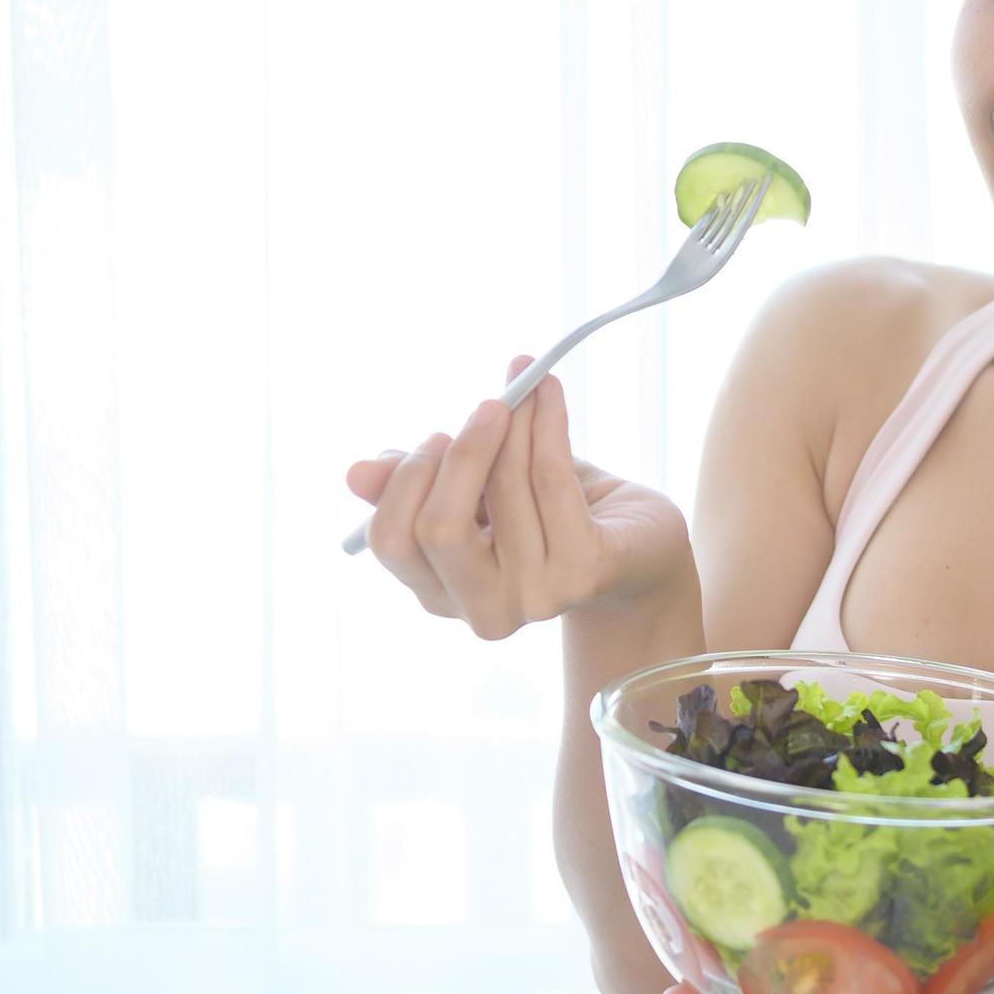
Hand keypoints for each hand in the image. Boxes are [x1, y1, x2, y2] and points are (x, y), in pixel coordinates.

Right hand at [346, 353, 692, 640]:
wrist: (637, 547)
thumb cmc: (548, 514)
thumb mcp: (477, 493)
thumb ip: (421, 482)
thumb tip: (356, 474)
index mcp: (441, 591)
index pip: (391, 542)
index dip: (405, 481)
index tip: (437, 435)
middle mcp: (482, 610)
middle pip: (439, 529)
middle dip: (459, 454)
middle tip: (486, 407)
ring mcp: (534, 598)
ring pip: (506, 488)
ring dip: (517, 421)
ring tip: (528, 383)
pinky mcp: (583, 573)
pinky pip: (553, 480)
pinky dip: (548, 423)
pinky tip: (549, 392)